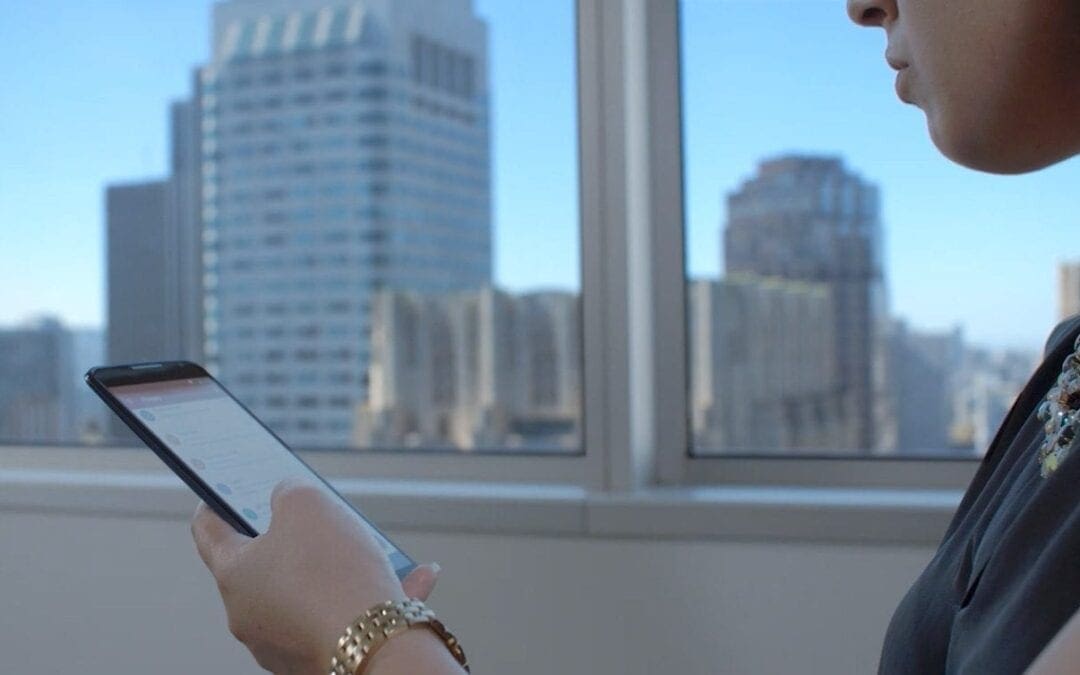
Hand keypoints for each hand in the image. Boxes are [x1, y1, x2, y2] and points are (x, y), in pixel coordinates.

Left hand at [191, 479, 439, 674]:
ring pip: (314, 592)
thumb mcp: (306, 501)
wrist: (374, 644)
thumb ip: (289, 492)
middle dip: (294, 537)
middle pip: (266, 564)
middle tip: (313, 514)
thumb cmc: (331, 570)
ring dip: (346, 566)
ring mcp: (285, 642)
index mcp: (233, 576)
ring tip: (379, 546)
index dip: (213, 503)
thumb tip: (288, 501)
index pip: (208, 533)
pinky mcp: (322, 658)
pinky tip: (420, 577)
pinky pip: (348, 617)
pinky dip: (379, 595)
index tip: (218, 490)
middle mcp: (251, 615)